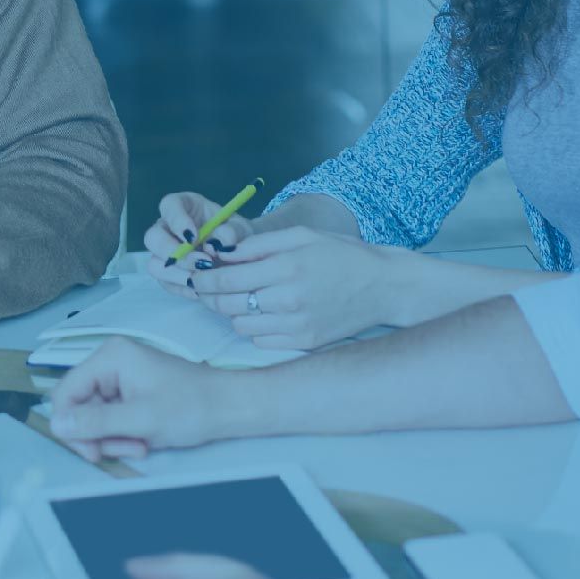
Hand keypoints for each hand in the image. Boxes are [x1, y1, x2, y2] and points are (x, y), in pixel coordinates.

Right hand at [44, 339, 246, 460]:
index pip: (65, 392)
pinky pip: (110, 417)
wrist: (229, 408)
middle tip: (127, 450)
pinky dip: (123, 435)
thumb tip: (55, 425)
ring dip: (113, 438)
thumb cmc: (191, 408)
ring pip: (94, 416)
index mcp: (110, 357)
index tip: (92, 452)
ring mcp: (120, 376)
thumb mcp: (140, 420)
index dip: (71, 426)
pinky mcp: (129, 391)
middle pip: (79, 406)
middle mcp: (110, 361)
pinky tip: (144, 441)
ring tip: (140, 446)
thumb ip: (96, 422)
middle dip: (99, 434)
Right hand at [142, 192, 257, 293]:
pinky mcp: (167, 274)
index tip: (193, 236)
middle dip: (176, 254)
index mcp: (183, 206)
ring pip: (155, 265)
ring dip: (179, 275)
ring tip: (204, 279)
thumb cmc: (236, 234)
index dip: (177, 221)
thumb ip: (232, 231)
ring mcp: (164, 252)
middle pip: (153, 238)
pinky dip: (183, 289)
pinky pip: (166, 284)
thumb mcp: (241, 228)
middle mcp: (167, 228)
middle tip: (204, 263)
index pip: (169, 206)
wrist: (240, 255)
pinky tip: (201, 290)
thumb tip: (216, 245)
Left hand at [189, 228, 407, 349]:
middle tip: (207, 287)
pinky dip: (254, 328)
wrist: (383, 286)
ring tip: (238, 298)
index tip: (196, 274)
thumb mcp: (301, 236)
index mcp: (286, 267)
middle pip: (227, 304)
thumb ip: (258, 244)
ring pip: (241, 325)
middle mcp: (289, 299)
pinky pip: (260, 340)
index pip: (227, 278)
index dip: (204, 278)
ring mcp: (296, 324)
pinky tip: (262, 313)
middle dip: (210, 295)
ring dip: (232, 312)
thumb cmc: (342, 255)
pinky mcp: (303, 342)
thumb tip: (221, 252)